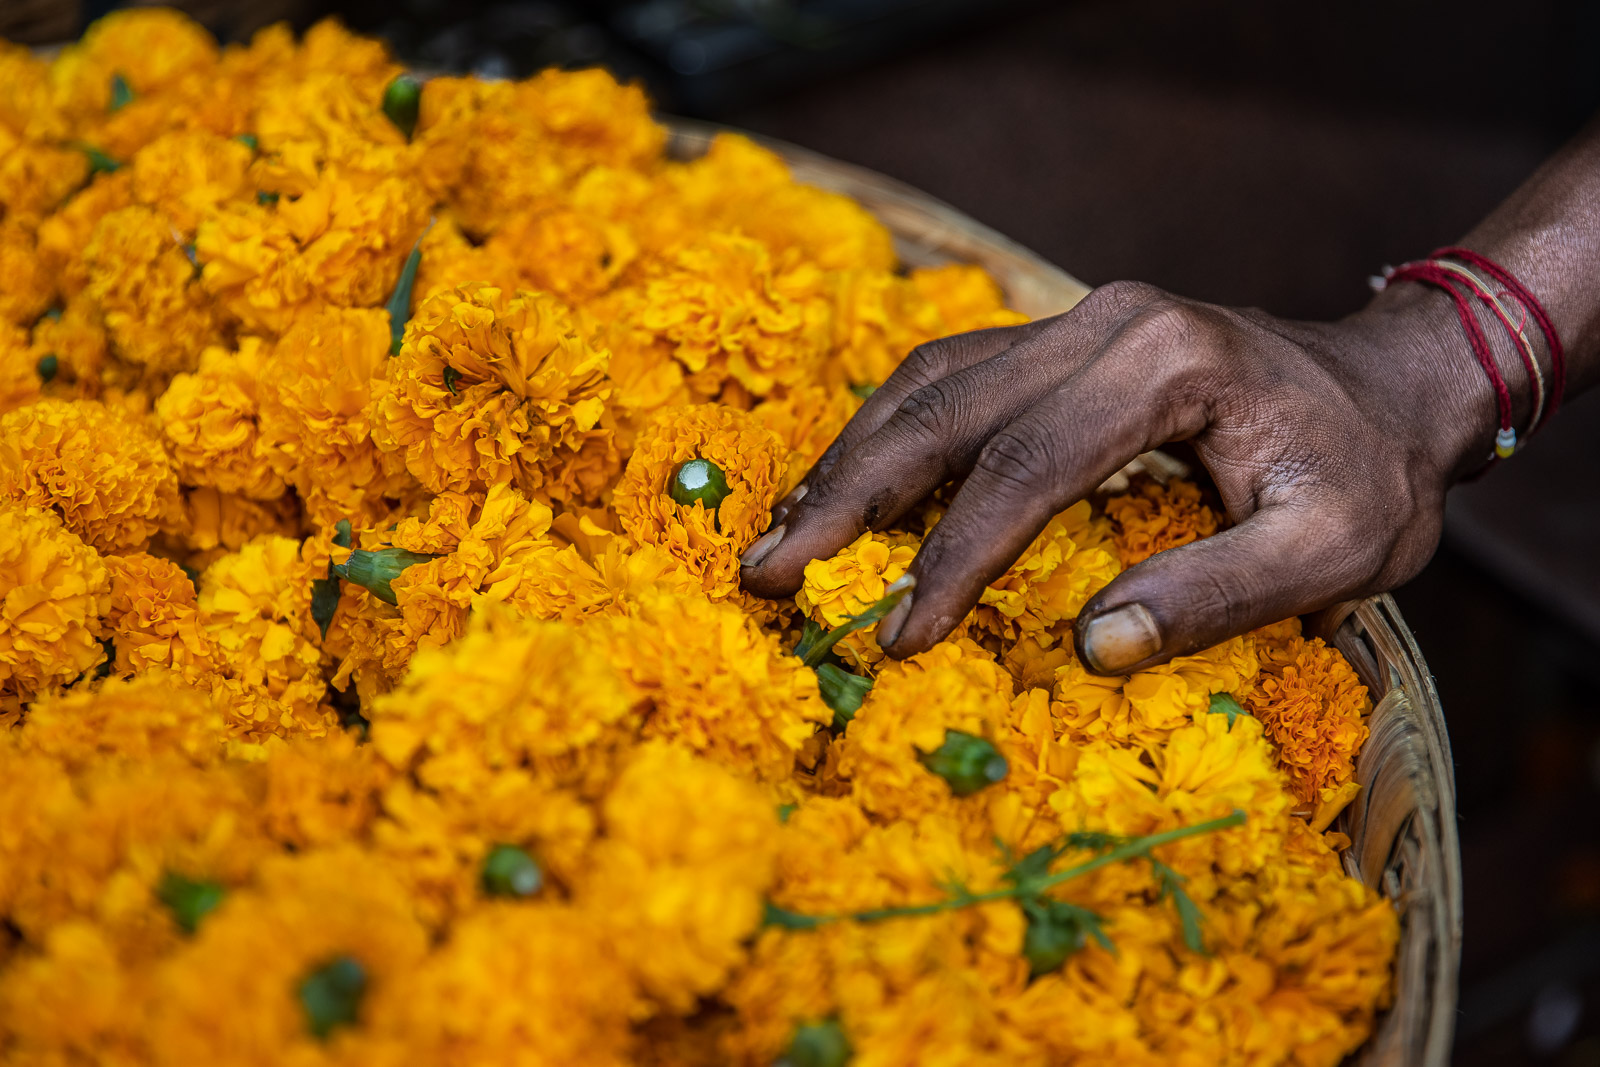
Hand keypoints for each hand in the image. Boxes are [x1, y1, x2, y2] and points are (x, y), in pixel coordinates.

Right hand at [739, 279, 1500, 673]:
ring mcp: (1077, 317)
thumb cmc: (1364, 474)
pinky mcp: (1060, 336)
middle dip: (848, 497)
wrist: (1390, 386)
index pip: (1026, 465)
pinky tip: (847, 488)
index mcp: (1167, 362)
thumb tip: (1089, 650)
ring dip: (849, 462)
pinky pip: (950, 377)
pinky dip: (886, 436)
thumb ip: (1216, 596)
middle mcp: (1106, 318)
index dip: (952, 558)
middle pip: (944, 407)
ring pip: (928, 382)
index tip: (896, 638)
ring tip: (784, 535)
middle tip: (768, 573)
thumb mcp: (1332, 549)